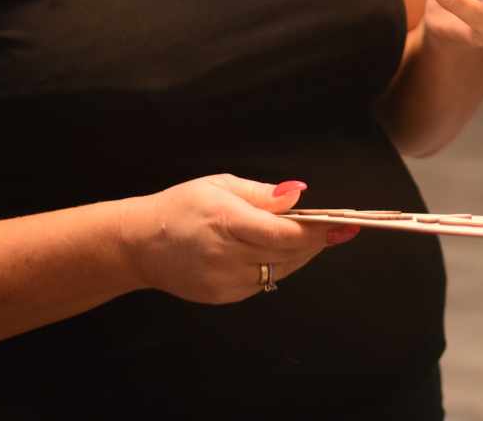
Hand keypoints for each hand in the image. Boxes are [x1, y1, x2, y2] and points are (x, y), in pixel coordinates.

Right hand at [119, 174, 353, 303]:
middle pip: (287, 253)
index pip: (283, 232)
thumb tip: (297, 194)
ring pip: (280, 271)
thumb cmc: (180, 207)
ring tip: (313, 236)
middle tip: (339, 227)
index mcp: (225, 221)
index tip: (343, 224)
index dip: (316, 230)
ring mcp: (224, 281)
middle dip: (316, 241)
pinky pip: (263, 282)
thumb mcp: (219, 185)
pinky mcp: (224, 297)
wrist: (139, 245)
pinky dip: (278, 266)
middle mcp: (226, 255)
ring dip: (301, 254)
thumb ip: (261, 194)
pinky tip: (279, 251)